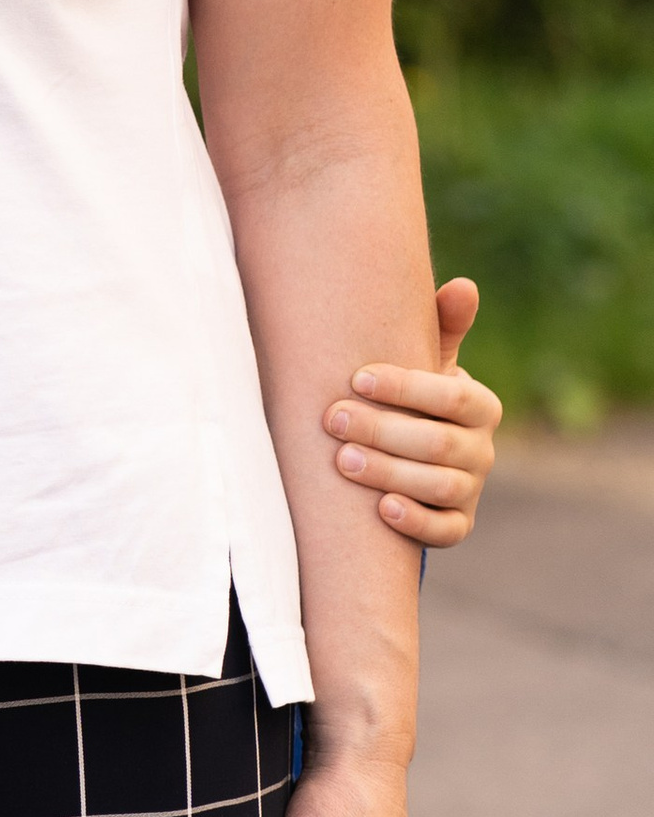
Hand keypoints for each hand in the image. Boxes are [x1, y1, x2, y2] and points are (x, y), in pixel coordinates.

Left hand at [322, 275, 499, 547]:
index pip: (453, 396)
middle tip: (333, 418)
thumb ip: (440, 326)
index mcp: (480, 406)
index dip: (408, 387)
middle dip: (384, 430)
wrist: (408, 453)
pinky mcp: (456, 525)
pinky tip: (380, 507)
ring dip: (389, 472)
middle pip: (439, 443)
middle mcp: (482, 450)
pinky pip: (444, 531)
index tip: (357, 377)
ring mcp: (471, 490)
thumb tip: (464, 285)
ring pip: (439, 486)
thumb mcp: (424, 361)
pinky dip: (414, 521)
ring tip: (341, 459)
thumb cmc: (410, 396)